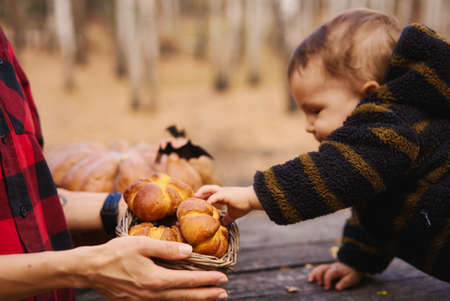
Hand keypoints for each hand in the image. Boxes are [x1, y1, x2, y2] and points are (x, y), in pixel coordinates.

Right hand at [76, 236, 227, 299]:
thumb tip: (189, 251)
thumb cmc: (115, 253)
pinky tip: (184, 298)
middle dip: (207, 295)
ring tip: (211, 297)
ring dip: (195, 300)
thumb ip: (166, 248)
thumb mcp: (141, 244)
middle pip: (186, 296)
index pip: (188, 281)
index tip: (222, 278)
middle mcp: (153, 295)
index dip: (207, 280)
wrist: (90, 269)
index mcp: (156, 280)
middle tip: (224, 293)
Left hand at [195, 185, 260, 224]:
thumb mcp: (233, 214)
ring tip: (195, 197)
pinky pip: (216, 196)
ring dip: (202, 192)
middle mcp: (221, 192)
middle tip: (191, 199)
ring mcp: (223, 192)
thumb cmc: (244, 205)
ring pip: (209, 188)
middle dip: (199, 193)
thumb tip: (222, 225)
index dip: (202, 197)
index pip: (209, 194)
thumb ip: (226, 218)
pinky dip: (210, 200)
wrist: (253, 199)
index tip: (195, 202)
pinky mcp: (226, 194)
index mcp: (222, 195)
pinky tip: (206, 204)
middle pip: (207, 189)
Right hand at [308, 262, 363, 290]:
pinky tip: (312, 277)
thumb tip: (336, 288)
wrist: (355, 263)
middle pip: (321, 269)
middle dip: (318, 276)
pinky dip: (315, 272)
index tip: (327, 289)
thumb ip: (344, 283)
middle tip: (319, 284)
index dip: (326, 281)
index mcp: (337, 269)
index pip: (328, 274)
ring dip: (314, 274)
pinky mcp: (329, 267)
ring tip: (310, 280)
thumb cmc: (353, 272)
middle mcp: (331, 267)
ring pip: (319, 268)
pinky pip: (320, 268)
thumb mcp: (352, 278)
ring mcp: (329, 266)